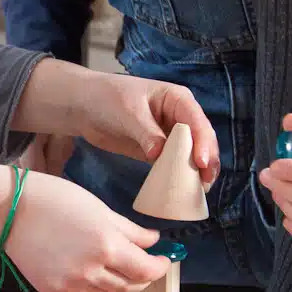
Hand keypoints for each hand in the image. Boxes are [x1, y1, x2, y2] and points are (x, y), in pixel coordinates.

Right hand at [5, 170, 167, 291]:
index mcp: (106, 246)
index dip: (160, 267)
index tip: (163, 260)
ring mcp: (72, 286)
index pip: (146, 270)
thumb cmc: (54, 201)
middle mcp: (91, 272)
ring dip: (122, 287)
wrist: (11, 212)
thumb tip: (153, 242)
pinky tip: (98, 280)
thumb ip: (131, 231)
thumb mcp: (100, 209)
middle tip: (143, 263)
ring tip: (119, 271)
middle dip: (143, 276)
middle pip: (131, 286)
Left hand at [14, 63, 219, 186]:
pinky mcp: (159, 152)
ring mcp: (171, 135)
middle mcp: (180, 117)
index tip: (201, 163)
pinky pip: (174, 166)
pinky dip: (179, 178)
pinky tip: (181, 193)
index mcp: (177, 100)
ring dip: (196, 172)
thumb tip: (159, 154)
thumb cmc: (108, 98)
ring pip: (191, 155)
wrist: (84, 107)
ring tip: (199, 192)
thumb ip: (146, 132)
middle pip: (201, 140)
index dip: (203, 142)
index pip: (196, 122)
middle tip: (205, 183)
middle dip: (206, 161)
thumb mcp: (128, 112)